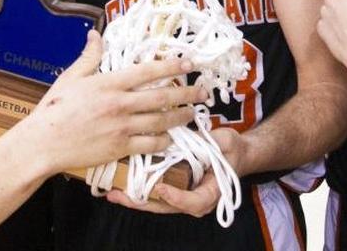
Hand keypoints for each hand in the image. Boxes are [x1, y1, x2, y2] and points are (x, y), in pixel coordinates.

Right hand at [25, 30, 205, 174]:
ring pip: (161, 121)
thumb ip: (89, 56)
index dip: (172, 66)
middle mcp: (120, 104)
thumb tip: (95, 34)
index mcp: (110, 83)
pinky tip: (172, 138)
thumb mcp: (71, 77)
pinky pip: (150, 145)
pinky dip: (164, 141)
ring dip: (181, 117)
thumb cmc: (54, 108)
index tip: (189, 63)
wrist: (43, 143)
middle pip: (163, 97)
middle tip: (203, 91)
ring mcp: (122, 128)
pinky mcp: (120, 148)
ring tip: (193, 113)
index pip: (148, 71)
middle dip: (187, 93)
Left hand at [104, 127, 240, 216]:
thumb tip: (195, 139)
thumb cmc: (231, 149)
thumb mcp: (226, 143)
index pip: (194, 203)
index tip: (162, 188)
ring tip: (113, 193)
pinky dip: (136, 189)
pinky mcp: (172, 187)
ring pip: (156, 203)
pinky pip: (154, 193)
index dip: (177, 198)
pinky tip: (118, 184)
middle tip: (121, 196)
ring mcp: (181, 194)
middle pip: (167, 207)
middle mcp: (194, 198)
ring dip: (134, 198)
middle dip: (142, 202)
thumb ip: (213, 144)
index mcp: (211, 192)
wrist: (234, 154)